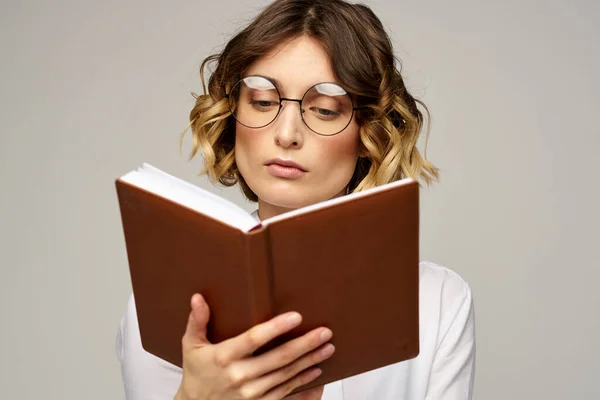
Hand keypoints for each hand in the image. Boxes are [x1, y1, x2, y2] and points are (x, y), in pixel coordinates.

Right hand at [174, 294, 334, 399]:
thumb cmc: (197, 373)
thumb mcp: (191, 346)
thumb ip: (197, 321)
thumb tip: (198, 298)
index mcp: (224, 356)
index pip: (254, 339)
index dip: (276, 328)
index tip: (296, 317)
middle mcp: (240, 376)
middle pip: (279, 358)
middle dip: (305, 344)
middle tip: (325, 332)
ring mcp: (251, 394)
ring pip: (287, 376)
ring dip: (310, 362)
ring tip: (327, 348)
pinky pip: (286, 396)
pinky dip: (304, 385)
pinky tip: (317, 375)